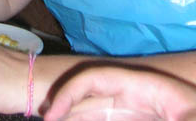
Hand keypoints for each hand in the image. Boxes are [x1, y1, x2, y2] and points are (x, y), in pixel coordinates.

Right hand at [44, 65, 195, 120]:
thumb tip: (114, 115)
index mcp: (145, 85)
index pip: (97, 79)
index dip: (69, 92)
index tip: (50, 117)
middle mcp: (137, 96)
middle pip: (91, 98)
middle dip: (65, 111)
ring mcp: (140, 112)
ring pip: (98, 113)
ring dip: (77, 118)